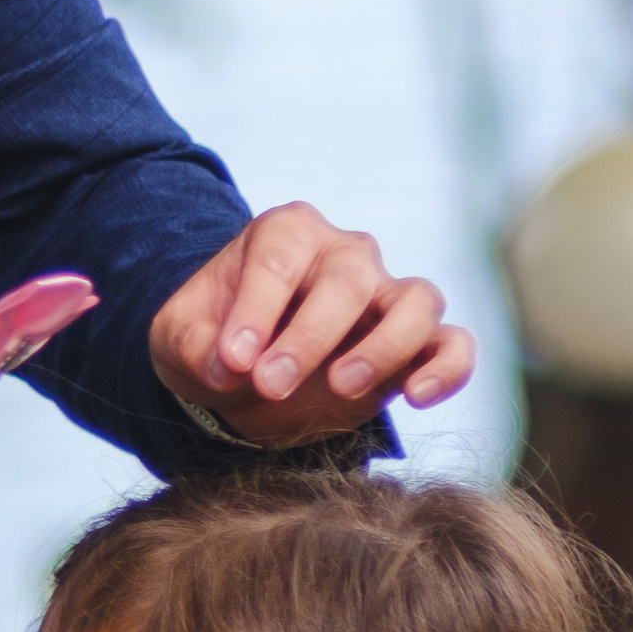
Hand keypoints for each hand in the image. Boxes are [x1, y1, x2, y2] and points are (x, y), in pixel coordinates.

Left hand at [150, 203, 475, 448]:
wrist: (246, 374)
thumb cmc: (215, 341)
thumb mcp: (180, 339)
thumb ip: (195, 346)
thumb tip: (227, 365)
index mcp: (285, 233)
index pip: (279, 259)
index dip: (256, 310)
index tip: (232, 360)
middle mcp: (344, 253)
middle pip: (349, 279)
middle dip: (310, 335)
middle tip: (270, 384)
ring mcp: (387, 294)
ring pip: (415, 302)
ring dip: (385, 347)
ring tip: (342, 388)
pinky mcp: (415, 342)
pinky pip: (452, 343)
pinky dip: (446, 367)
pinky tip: (416, 398)